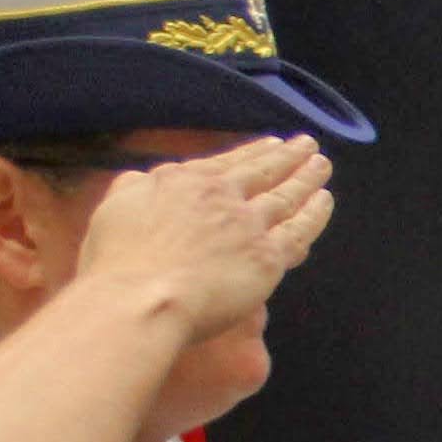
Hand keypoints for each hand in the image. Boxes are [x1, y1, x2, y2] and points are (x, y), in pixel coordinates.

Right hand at [74, 136, 334, 340]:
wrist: (142, 298)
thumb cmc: (118, 262)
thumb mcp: (115, 207)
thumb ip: (135, 188)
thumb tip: (146, 180)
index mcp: (185, 181)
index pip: (228, 163)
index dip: (253, 153)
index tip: (272, 144)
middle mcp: (221, 196)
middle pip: (263, 171)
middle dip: (288, 156)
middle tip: (308, 144)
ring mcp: (248, 225)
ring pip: (286, 196)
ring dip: (307, 177)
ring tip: (322, 165)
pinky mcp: (267, 258)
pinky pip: (298, 231)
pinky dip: (315, 214)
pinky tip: (325, 201)